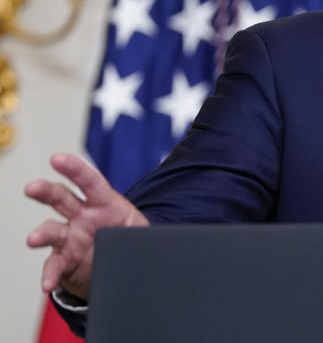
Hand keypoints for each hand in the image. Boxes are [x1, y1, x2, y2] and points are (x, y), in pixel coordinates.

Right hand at [25, 153, 148, 299]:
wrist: (123, 266)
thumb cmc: (130, 239)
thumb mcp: (143, 230)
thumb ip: (146, 230)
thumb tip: (171, 238)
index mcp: (104, 203)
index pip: (89, 181)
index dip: (74, 169)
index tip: (57, 159)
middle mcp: (82, 217)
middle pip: (61, 199)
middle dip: (45, 191)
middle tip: (32, 187)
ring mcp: (71, 238)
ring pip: (52, 231)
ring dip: (41, 235)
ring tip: (34, 239)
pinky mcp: (65, 260)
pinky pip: (54, 266)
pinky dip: (49, 275)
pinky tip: (47, 283)